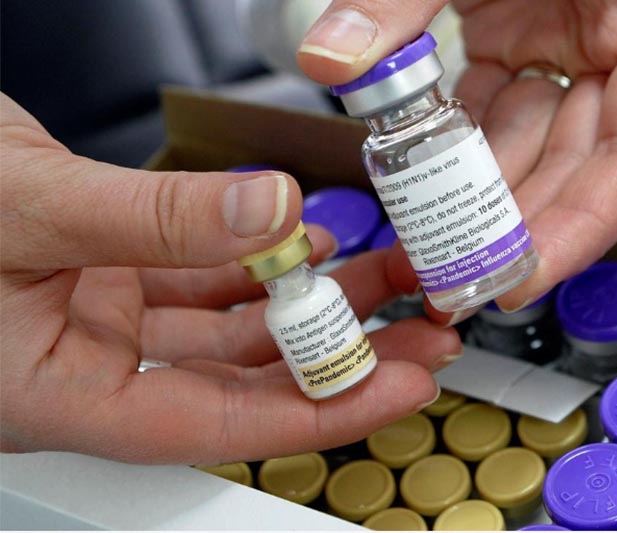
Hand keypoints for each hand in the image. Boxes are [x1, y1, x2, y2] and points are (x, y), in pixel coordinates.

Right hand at [0, 93, 456, 463]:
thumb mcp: (24, 206)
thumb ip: (152, 219)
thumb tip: (270, 214)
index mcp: (60, 392)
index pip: (217, 424)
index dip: (320, 411)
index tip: (400, 387)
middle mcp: (90, 364)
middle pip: (244, 380)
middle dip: (340, 358)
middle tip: (421, 335)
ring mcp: (102, 318)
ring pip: (233, 325)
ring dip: (311, 302)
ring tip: (389, 280)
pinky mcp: (109, 273)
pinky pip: (203, 278)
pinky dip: (258, 262)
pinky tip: (308, 241)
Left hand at [298, 0, 616, 317]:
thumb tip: (328, 57)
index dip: (583, 226)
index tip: (519, 277)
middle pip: (578, 162)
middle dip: (514, 224)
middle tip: (451, 275)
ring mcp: (573, 41)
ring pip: (534, 141)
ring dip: (477, 191)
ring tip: (425, 240)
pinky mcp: (527, 33)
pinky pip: (498, 104)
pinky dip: (457, 140)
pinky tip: (417, 173)